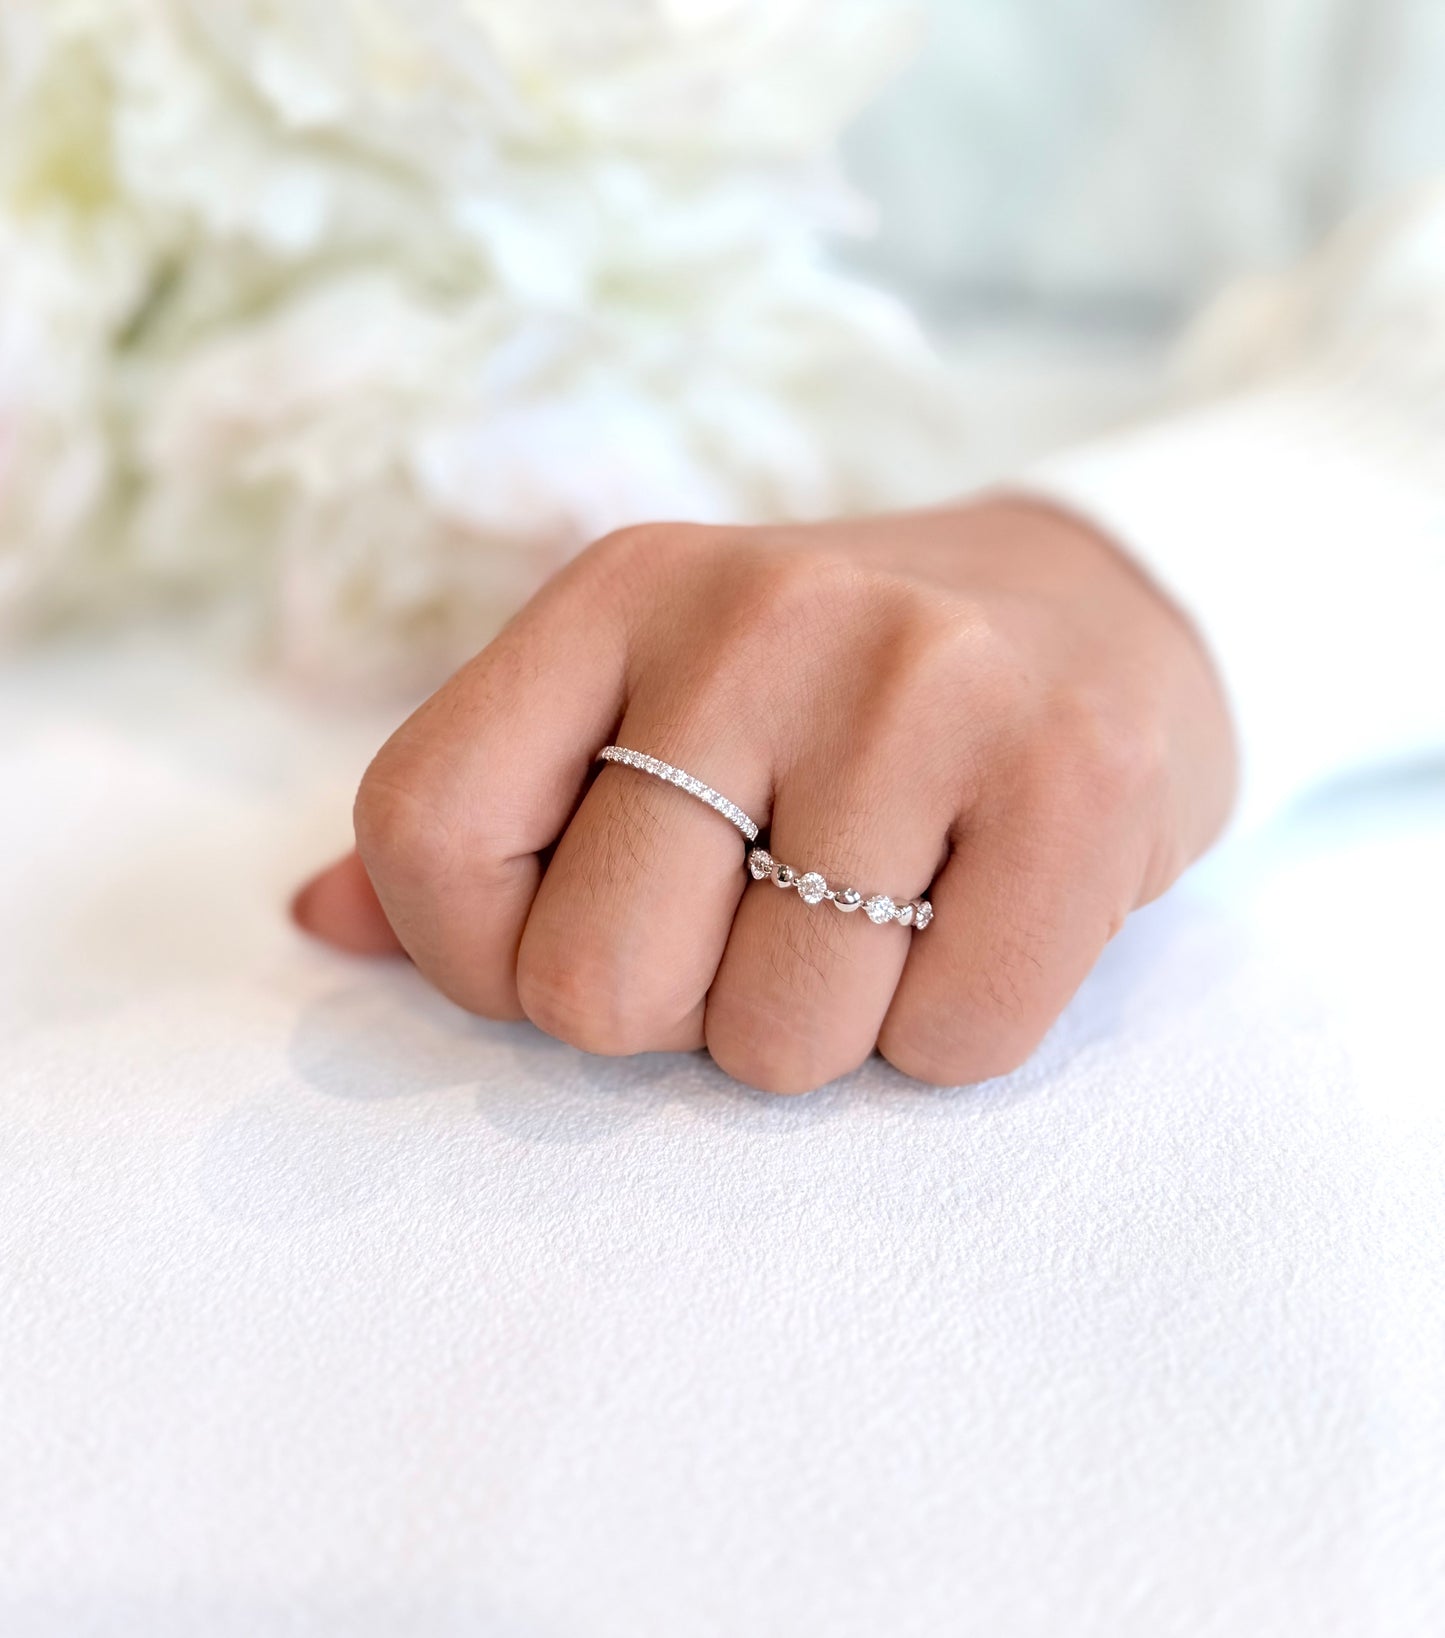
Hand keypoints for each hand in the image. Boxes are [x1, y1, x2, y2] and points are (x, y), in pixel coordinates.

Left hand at [293, 498, 1236, 1091]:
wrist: (1106, 609)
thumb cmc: (842, 697)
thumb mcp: (647, 702)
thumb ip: (482, 814)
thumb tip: (314, 928)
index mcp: (615, 593)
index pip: (427, 837)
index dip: (481, 962)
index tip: (586, 940)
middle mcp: (755, 614)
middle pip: (598, 988)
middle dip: (680, 1013)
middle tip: (769, 927)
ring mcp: (926, 683)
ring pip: (777, 1042)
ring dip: (827, 1030)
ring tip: (892, 911)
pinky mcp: (1076, 775)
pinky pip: (951, 1044)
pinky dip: (954, 1035)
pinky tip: (985, 920)